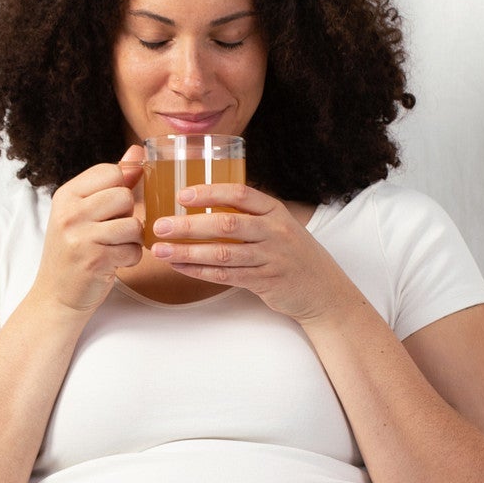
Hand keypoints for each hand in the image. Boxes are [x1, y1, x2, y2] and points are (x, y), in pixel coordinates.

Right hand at [32, 145, 145, 312]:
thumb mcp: (85, 211)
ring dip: (132, 239)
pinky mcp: (95, 260)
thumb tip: (138, 150)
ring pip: (133, 224)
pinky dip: (131, 258)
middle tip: (112, 230)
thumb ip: (113, 180)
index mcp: (67, 194)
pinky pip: (134, 250)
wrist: (56, 295)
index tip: (113, 206)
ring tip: (114, 246)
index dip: (122, 188)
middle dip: (127, 215)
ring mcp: (81, 236)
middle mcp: (70, 212)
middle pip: (124, 196)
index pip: (111, 171)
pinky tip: (114, 261)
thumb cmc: (75, 250)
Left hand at [150, 181, 357, 325]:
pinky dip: (200, 272)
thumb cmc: (293, 254)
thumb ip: (249, 216)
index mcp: (275, 211)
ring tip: (161, 250)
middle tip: (160, 225)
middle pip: (226, 224)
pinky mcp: (265, 282)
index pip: (240, 194)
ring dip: (188, 251)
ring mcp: (271, 257)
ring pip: (222, 253)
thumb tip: (204, 206)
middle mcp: (274, 232)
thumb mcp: (279, 227)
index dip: (209, 192)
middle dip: (189, 225)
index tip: (181, 195)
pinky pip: (227, 276)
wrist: (323, 290)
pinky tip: (181, 267)